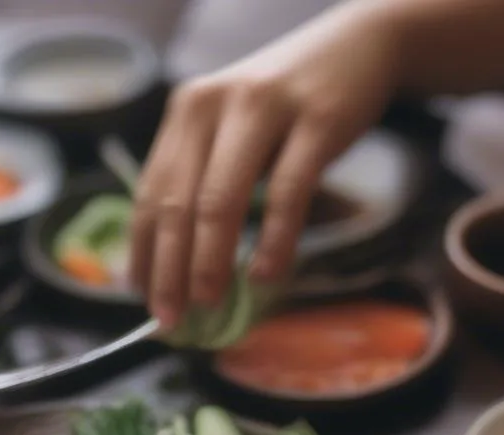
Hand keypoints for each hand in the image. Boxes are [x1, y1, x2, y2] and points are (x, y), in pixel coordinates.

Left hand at [130, 0, 397, 327]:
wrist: (359, 46)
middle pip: (177, 205)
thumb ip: (202, 182)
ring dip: (209, 262)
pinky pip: (286, 195)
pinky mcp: (314, 121)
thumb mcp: (231, 132)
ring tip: (208, 303)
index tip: (144, 302)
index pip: (149, 196)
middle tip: (171, 319)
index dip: (144, 255)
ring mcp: (262, 109)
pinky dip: (273, 242)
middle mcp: (212, 105)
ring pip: (220, 201)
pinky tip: (265, 275)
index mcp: (185, 113)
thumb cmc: (286, 108)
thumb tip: (172, 266)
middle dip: (169, 271)